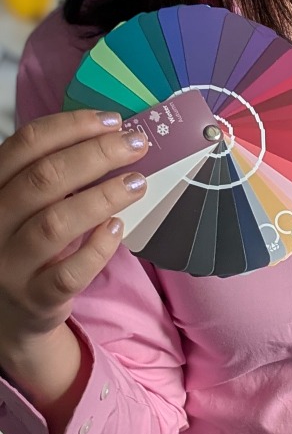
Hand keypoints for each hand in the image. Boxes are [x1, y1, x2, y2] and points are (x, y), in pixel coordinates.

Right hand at [0, 109, 149, 365]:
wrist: (12, 313)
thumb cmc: (26, 245)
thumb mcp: (24, 204)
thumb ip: (52, 174)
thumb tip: (112, 136)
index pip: (24, 145)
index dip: (71, 127)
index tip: (112, 120)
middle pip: (43, 179)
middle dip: (96, 155)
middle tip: (136, 144)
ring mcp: (10, 264)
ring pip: (55, 223)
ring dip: (102, 197)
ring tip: (137, 182)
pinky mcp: (35, 298)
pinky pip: (69, 272)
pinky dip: (97, 248)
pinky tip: (118, 228)